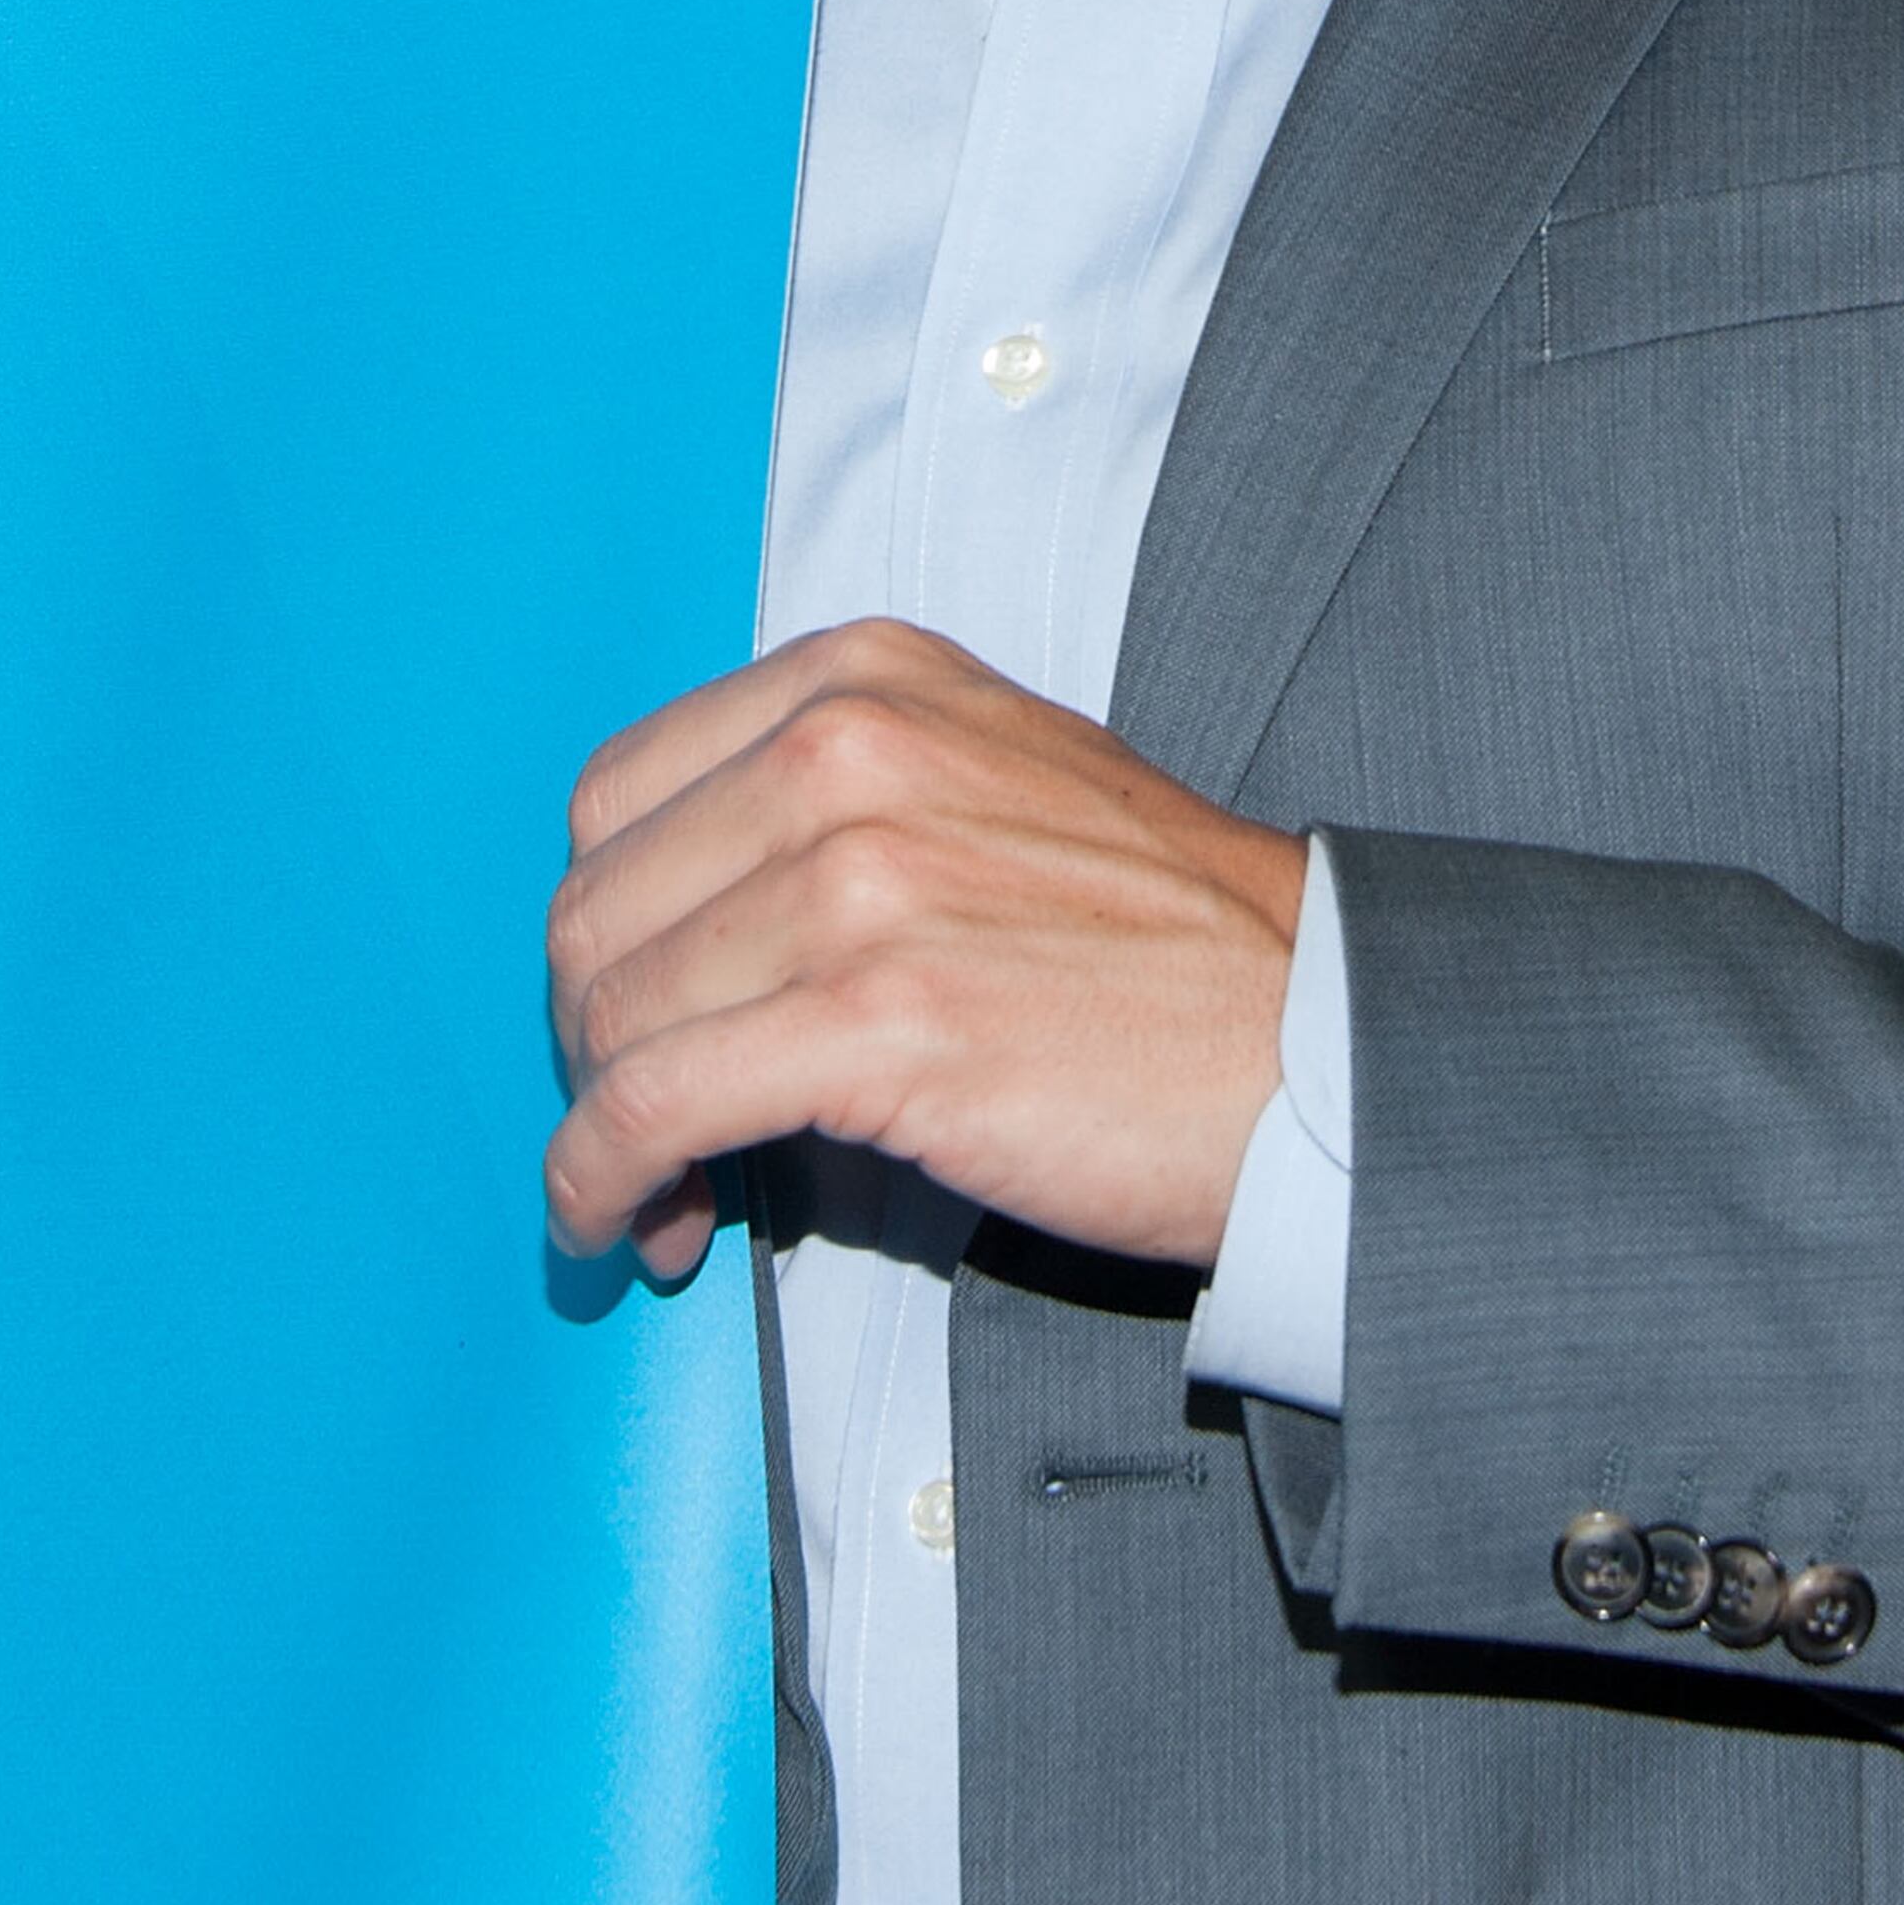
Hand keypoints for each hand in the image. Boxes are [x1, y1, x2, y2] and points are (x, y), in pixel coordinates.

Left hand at [543, 619, 1305, 1288]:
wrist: (1310, 1036)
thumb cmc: (1164, 940)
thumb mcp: (988, 777)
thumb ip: (835, 798)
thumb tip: (676, 928)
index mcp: (867, 680)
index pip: (621, 796)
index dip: (608, 926)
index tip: (635, 1012)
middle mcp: (847, 752)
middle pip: (595, 915)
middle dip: (593, 1042)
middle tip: (646, 1127)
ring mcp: (859, 883)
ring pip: (613, 1021)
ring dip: (603, 1134)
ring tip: (659, 1198)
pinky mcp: (875, 1023)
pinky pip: (650, 1110)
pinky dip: (601, 1184)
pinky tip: (631, 1224)